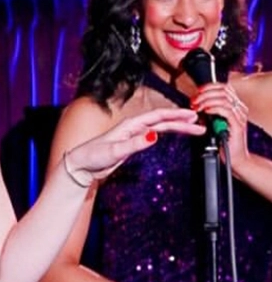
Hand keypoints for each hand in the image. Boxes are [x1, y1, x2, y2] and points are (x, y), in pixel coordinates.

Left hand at [64, 107, 204, 183]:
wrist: (81, 166)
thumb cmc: (92, 156)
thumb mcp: (115, 151)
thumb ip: (135, 144)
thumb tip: (155, 136)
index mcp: (130, 126)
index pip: (158, 116)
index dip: (176, 115)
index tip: (192, 115)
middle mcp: (133, 128)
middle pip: (162, 121)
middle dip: (182, 121)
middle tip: (200, 124)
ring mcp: (133, 135)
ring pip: (160, 128)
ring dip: (176, 127)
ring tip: (193, 129)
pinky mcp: (132, 144)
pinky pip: (154, 135)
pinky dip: (166, 133)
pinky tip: (173, 134)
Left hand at [190, 81, 249, 169]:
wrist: (234, 159)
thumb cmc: (222, 143)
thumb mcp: (211, 124)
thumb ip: (206, 113)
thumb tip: (194, 105)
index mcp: (233, 106)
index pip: (223, 87)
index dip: (208, 87)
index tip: (197, 93)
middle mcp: (238, 108)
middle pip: (223, 90)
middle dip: (205, 94)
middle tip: (194, 101)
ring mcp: (239, 116)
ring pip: (224, 99)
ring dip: (207, 101)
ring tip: (198, 107)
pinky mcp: (238, 125)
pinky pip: (226, 111)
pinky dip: (214, 109)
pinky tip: (206, 112)